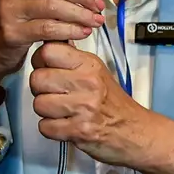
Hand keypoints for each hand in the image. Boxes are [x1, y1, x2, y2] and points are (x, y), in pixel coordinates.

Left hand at [29, 42, 173, 173]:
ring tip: (60, 110)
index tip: (45, 67)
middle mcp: (87, 83)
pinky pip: (45, 127)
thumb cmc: (115, 104)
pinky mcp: (79, 130)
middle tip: (51, 93)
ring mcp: (83, 107)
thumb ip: (73, 58)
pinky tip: (63, 124)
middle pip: (37, 78)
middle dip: (40, 89)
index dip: (40, 61)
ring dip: (45, 111)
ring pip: (38, 104)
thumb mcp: (97, 71)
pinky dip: (50, 129)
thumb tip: (52, 41)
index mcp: (89, 65)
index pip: (48, 51)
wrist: (136, 132)